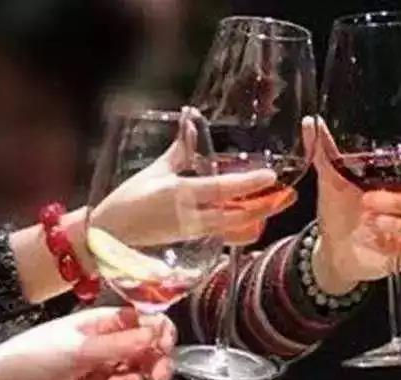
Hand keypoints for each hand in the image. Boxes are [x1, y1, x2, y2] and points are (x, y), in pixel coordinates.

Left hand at [0, 308, 175, 379]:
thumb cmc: (33, 356)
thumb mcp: (79, 347)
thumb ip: (120, 343)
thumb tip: (154, 333)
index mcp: (105, 323)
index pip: (146, 322)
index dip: (160, 333)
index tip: (163, 346)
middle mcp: (110, 345)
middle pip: (150, 351)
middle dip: (157, 362)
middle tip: (157, 375)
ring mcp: (105, 371)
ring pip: (140, 376)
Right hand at [90, 107, 295, 247]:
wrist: (110, 237)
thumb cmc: (130, 199)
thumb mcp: (157, 170)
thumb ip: (180, 148)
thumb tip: (191, 116)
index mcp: (179, 193)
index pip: (220, 190)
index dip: (247, 184)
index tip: (270, 176)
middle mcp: (190, 215)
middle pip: (237, 215)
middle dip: (265, 206)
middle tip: (290, 195)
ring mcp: (193, 232)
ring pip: (235, 228)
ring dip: (259, 217)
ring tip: (280, 203)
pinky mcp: (194, 241)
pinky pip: (225, 236)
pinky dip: (244, 230)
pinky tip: (259, 220)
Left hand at [306, 117, 400, 293]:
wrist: (331, 250)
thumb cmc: (337, 211)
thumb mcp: (329, 179)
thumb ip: (323, 151)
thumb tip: (311, 121)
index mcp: (394, 181)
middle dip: (397, 200)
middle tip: (367, 201)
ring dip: (394, 220)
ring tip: (369, 221)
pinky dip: (391, 239)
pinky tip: (373, 239)